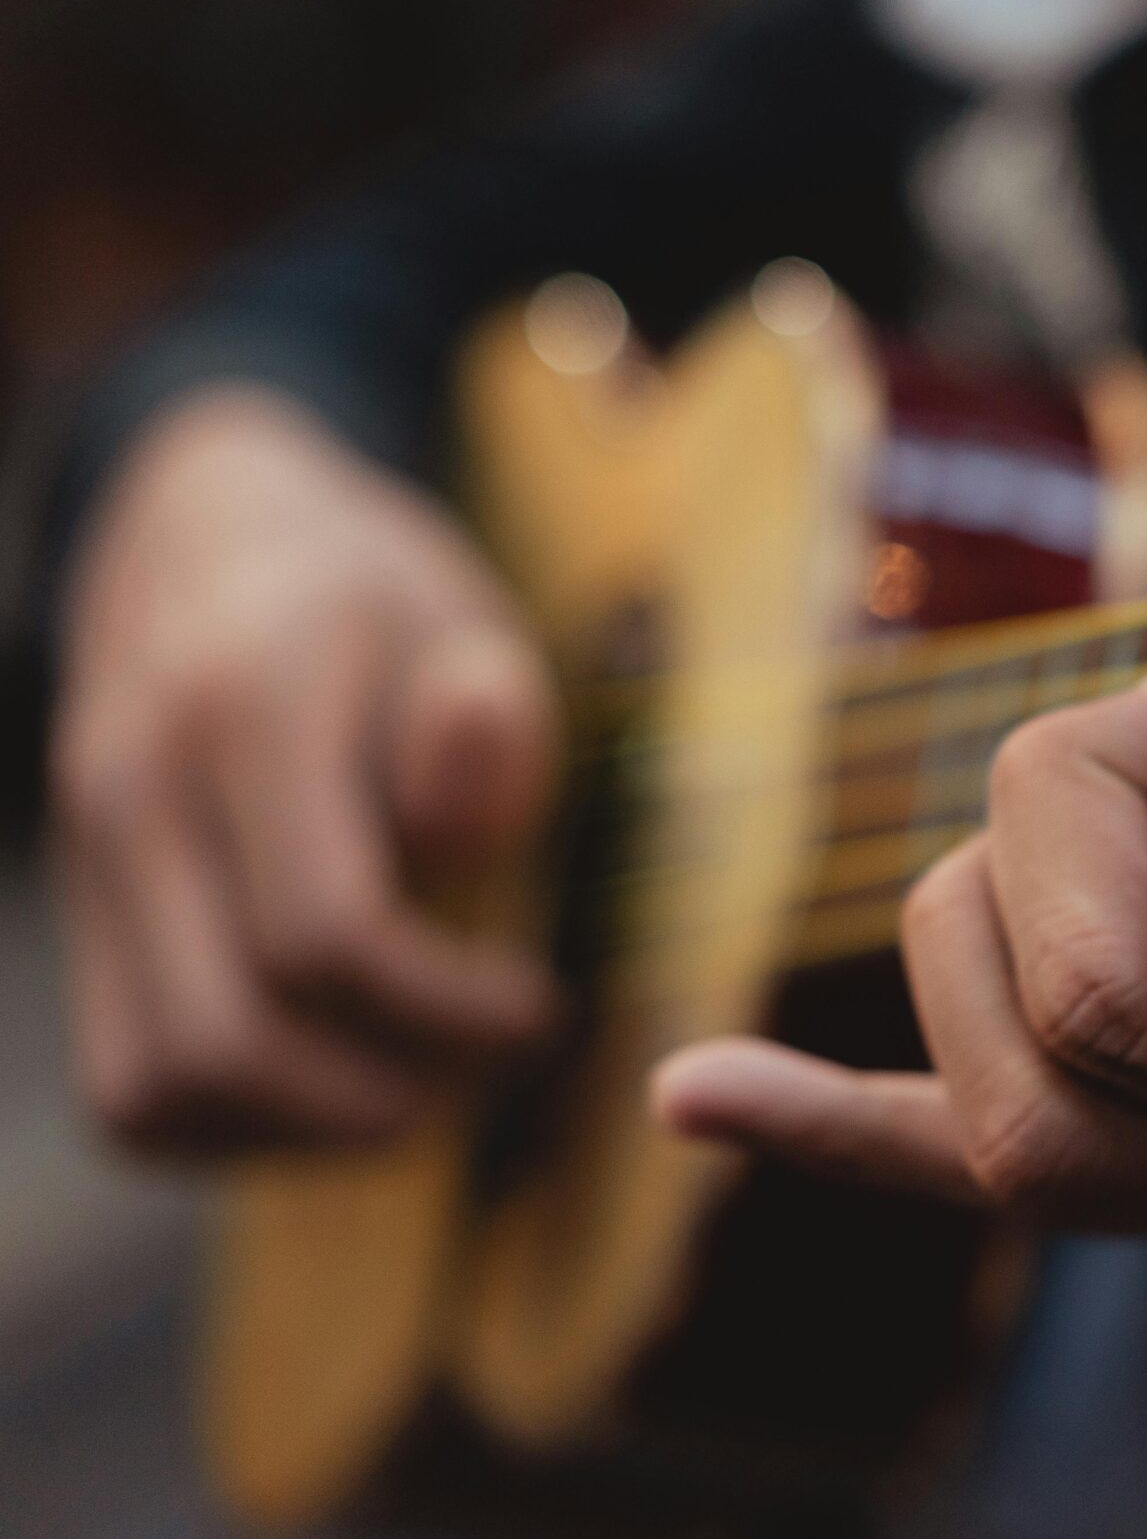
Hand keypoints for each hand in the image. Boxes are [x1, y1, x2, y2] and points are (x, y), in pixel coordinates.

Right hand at [51, 387, 557, 1154]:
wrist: (217, 540)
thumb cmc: (383, 604)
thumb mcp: (468, 622)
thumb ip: (484, 720)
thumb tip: (454, 817)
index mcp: (247, 704)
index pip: (327, 933)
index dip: (450, 1010)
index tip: (539, 1006)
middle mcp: (136, 786)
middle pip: (229, 1038)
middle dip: (382, 1093)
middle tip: (488, 1068)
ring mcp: (87, 859)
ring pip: (154, 1088)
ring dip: (303, 1131)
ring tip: (423, 1086)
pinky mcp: (82, 917)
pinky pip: (126, 1088)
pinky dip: (235, 1128)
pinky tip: (341, 1083)